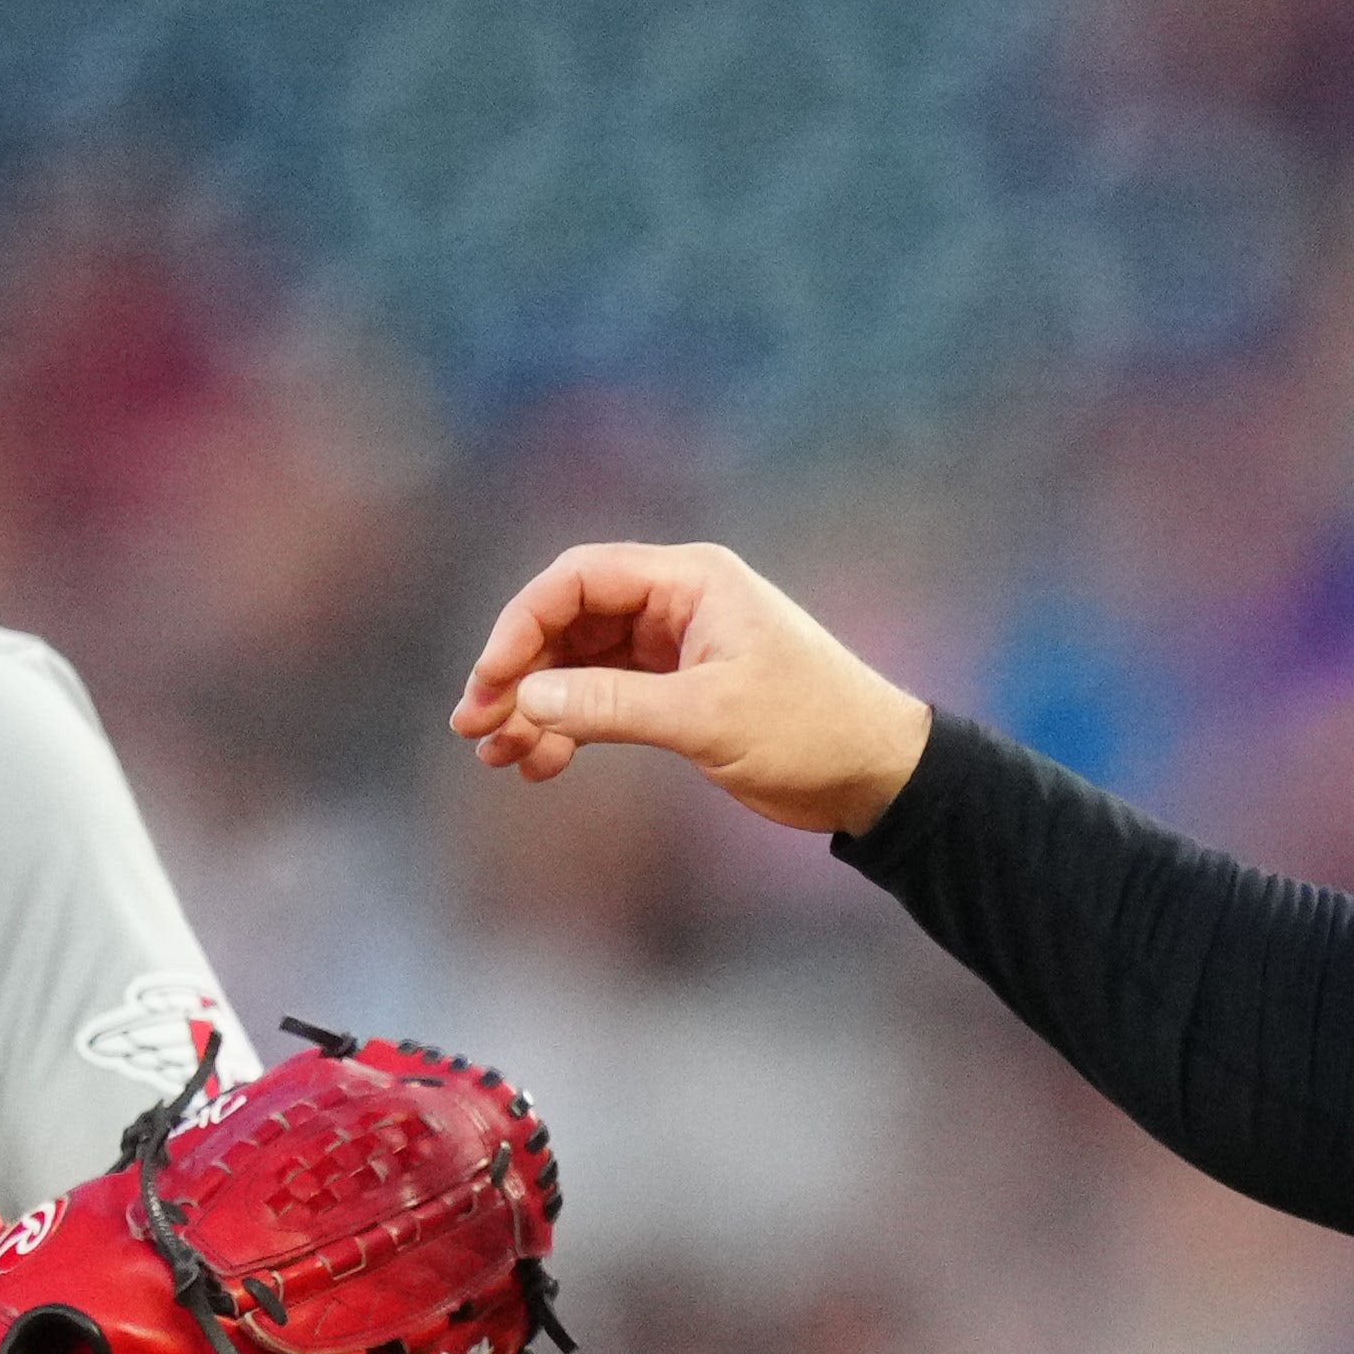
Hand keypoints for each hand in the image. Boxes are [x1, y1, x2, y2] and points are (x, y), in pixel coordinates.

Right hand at [449, 537, 932, 834]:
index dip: (523, 625)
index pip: (579, 579)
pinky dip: (570, 727)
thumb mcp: (707, 718)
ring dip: (537, 706)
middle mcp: (679, 602)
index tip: (492, 680)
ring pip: (580, 664)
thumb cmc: (811, 730)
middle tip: (475, 727)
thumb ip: (614, 704)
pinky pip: (605, 697)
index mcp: (692, 581)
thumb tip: (528, 695)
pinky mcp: (680, 689)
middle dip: (519, 673)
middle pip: (569, 621)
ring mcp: (677, 646)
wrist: (878, 774)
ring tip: (499, 756)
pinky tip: (540, 765)